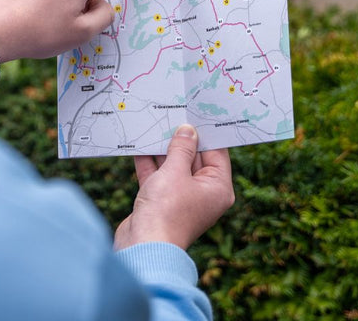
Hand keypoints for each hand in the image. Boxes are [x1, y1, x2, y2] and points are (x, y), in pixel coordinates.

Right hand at [114, 124, 234, 250]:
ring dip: (163, 148)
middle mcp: (202, 193)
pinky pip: (157, 175)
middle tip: (173, 112)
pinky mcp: (160, 201)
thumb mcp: (175, 171)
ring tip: (155, 123)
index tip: (197, 111)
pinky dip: (149, 161)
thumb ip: (181, 148)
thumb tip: (188, 130)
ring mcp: (180, 198)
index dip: (206, 132)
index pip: (216, 153)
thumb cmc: (166, 210)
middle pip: (194, 158)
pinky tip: (140, 143)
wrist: (143, 246)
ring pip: (173, 165)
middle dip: (181, 138)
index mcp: (217, 188)